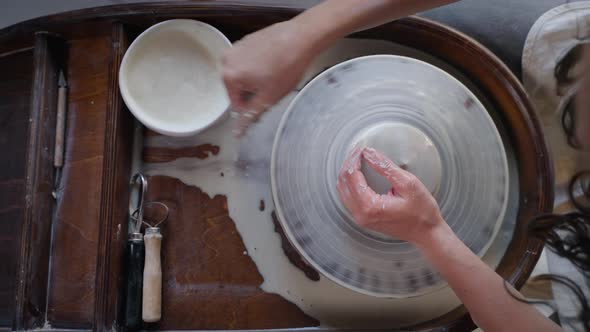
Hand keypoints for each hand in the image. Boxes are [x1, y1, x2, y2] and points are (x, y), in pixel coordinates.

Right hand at [222, 20, 317, 135]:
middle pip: (238, 88)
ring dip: (257, 80)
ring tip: (275, 75)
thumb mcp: (268, 98)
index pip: (237, 104)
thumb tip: (237, 132)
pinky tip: (275, 64)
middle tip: (273, 89)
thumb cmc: (286, 66)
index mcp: (228, 76)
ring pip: (244, 75)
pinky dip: (259, 66)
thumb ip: (250, 116)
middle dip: (254, 93)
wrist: (301, 37)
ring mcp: (236, 47)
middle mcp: (226, 60)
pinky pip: (248, 61)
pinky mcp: (246, 40)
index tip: (267, 103)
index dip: (253, 107)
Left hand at [336, 147, 443, 243]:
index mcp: (369, 206)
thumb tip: (369, 153)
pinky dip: (350, 183)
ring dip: (348, 172)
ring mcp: (360, 218)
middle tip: (358, 150)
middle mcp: (360, 215)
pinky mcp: (363, 219)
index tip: (362, 148)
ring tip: (357, 158)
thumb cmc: (422, 212)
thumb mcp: (408, 184)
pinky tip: (357, 173)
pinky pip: (348, 197)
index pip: (352, 176)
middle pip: (343, 182)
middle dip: (349, 163)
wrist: (426, 233)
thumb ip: (386, 167)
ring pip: (343, 190)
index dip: (354, 158)